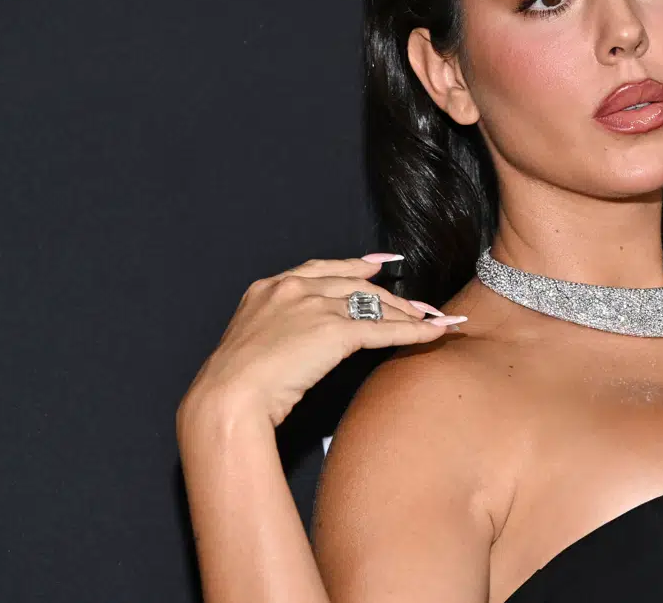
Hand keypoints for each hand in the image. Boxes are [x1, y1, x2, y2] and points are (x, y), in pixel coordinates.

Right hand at [177, 253, 467, 428]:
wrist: (228, 397)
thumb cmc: (235, 382)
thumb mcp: (252, 340)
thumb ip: (277, 328)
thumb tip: (299, 339)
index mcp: (270, 287)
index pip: (322, 269)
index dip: (354, 267)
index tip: (377, 265)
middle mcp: (294, 289)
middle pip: (355, 285)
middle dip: (391, 296)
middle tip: (416, 303)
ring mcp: (315, 307)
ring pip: (373, 305)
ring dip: (406, 312)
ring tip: (430, 318)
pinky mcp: (334, 332)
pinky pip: (383, 330)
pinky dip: (413, 332)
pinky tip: (433, 332)